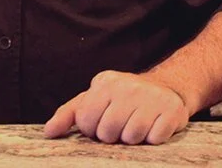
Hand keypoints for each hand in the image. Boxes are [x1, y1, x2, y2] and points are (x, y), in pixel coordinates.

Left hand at [43, 70, 188, 144]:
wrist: (167, 88)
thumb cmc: (124, 98)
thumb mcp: (96, 99)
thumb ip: (70, 114)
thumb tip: (48, 132)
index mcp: (105, 83)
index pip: (85, 121)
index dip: (92, 129)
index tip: (102, 122)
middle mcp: (128, 86)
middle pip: (107, 132)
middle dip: (113, 136)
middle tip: (122, 125)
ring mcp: (152, 97)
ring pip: (131, 137)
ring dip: (133, 138)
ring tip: (138, 124)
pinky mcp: (172, 110)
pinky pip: (154, 138)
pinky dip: (153, 138)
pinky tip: (154, 126)